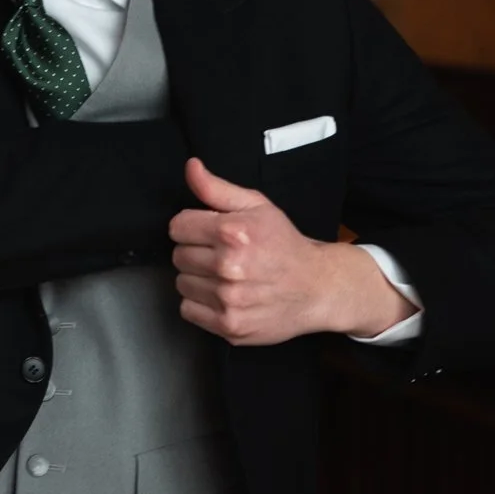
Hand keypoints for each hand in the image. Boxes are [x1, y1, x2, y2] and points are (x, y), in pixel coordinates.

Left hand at [169, 158, 416, 345]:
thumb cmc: (284, 245)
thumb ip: (217, 188)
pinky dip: (201, 304)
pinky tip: (223, 296)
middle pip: (178, 256)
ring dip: (198, 279)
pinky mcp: (229, 326)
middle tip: (221, 255)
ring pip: (181, 283)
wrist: (316, 287)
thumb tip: (191, 167)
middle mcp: (229, 267)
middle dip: (196, 252)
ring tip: (224, 276)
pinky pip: (188, 310)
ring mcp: (229, 300)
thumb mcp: (256, 206)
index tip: (207, 232)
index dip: (191, 227)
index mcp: (233, 233)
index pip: (178, 227)